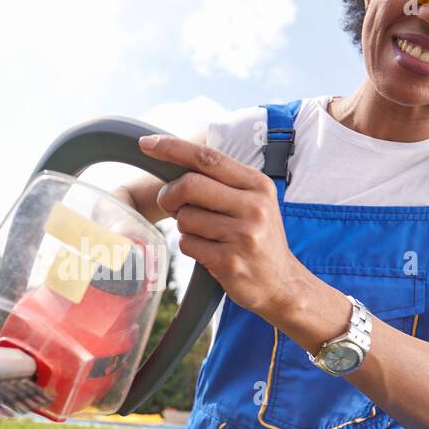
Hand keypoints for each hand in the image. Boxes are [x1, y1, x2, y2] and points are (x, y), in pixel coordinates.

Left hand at [138, 133, 310, 320]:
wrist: (282, 284)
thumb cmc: (258, 238)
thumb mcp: (253, 202)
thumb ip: (221, 182)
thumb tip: (175, 163)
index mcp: (257, 185)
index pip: (208, 158)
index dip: (173, 148)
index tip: (147, 144)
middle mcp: (253, 207)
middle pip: (189, 185)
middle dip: (169, 195)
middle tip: (171, 205)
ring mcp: (242, 235)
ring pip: (184, 218)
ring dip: (184, 227)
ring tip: (205, 235)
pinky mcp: (229, 261)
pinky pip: (187, 244)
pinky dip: (189, 246)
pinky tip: (209, 252)